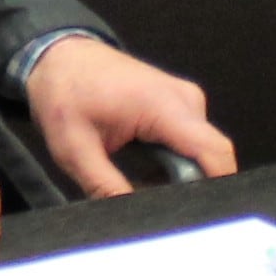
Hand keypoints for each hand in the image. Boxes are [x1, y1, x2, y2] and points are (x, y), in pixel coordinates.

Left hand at [21, 37, 239, 198]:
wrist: (59, 57)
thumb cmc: (64, 93)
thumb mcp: (75, 150)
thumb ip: (106, 187)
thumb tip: (129, 218)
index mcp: (164, 105)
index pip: (215, 153)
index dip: (216, 190)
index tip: (196, 216)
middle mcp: (185, 99)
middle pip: (210, 158)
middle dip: (188, 189)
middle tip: (150, 204)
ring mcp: (185, 100)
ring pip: (200, 154)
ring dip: (176, 177)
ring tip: (138, 183)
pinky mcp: (179, 106)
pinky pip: (190, 144)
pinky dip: (172, 163)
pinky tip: (143, 170)